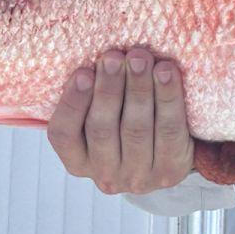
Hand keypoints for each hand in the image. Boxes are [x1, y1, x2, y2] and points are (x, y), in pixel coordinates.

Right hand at [47, 48, 194, 194]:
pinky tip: (166, 72)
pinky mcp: (170, 171)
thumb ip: (92, 96)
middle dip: (109, 88)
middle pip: (102, 128)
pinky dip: (168, 98)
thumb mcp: (101, 119)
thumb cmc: (126, 126)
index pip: (64, 134)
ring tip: (140, 58)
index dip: (72, 102)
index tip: (83, 72)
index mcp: (77, 161)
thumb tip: (92, 56)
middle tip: (114, 56)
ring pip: (136, 128)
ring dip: (138, 88)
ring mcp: (138, 177)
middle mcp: (104, 174)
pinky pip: (170, 129)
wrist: (169, 158)